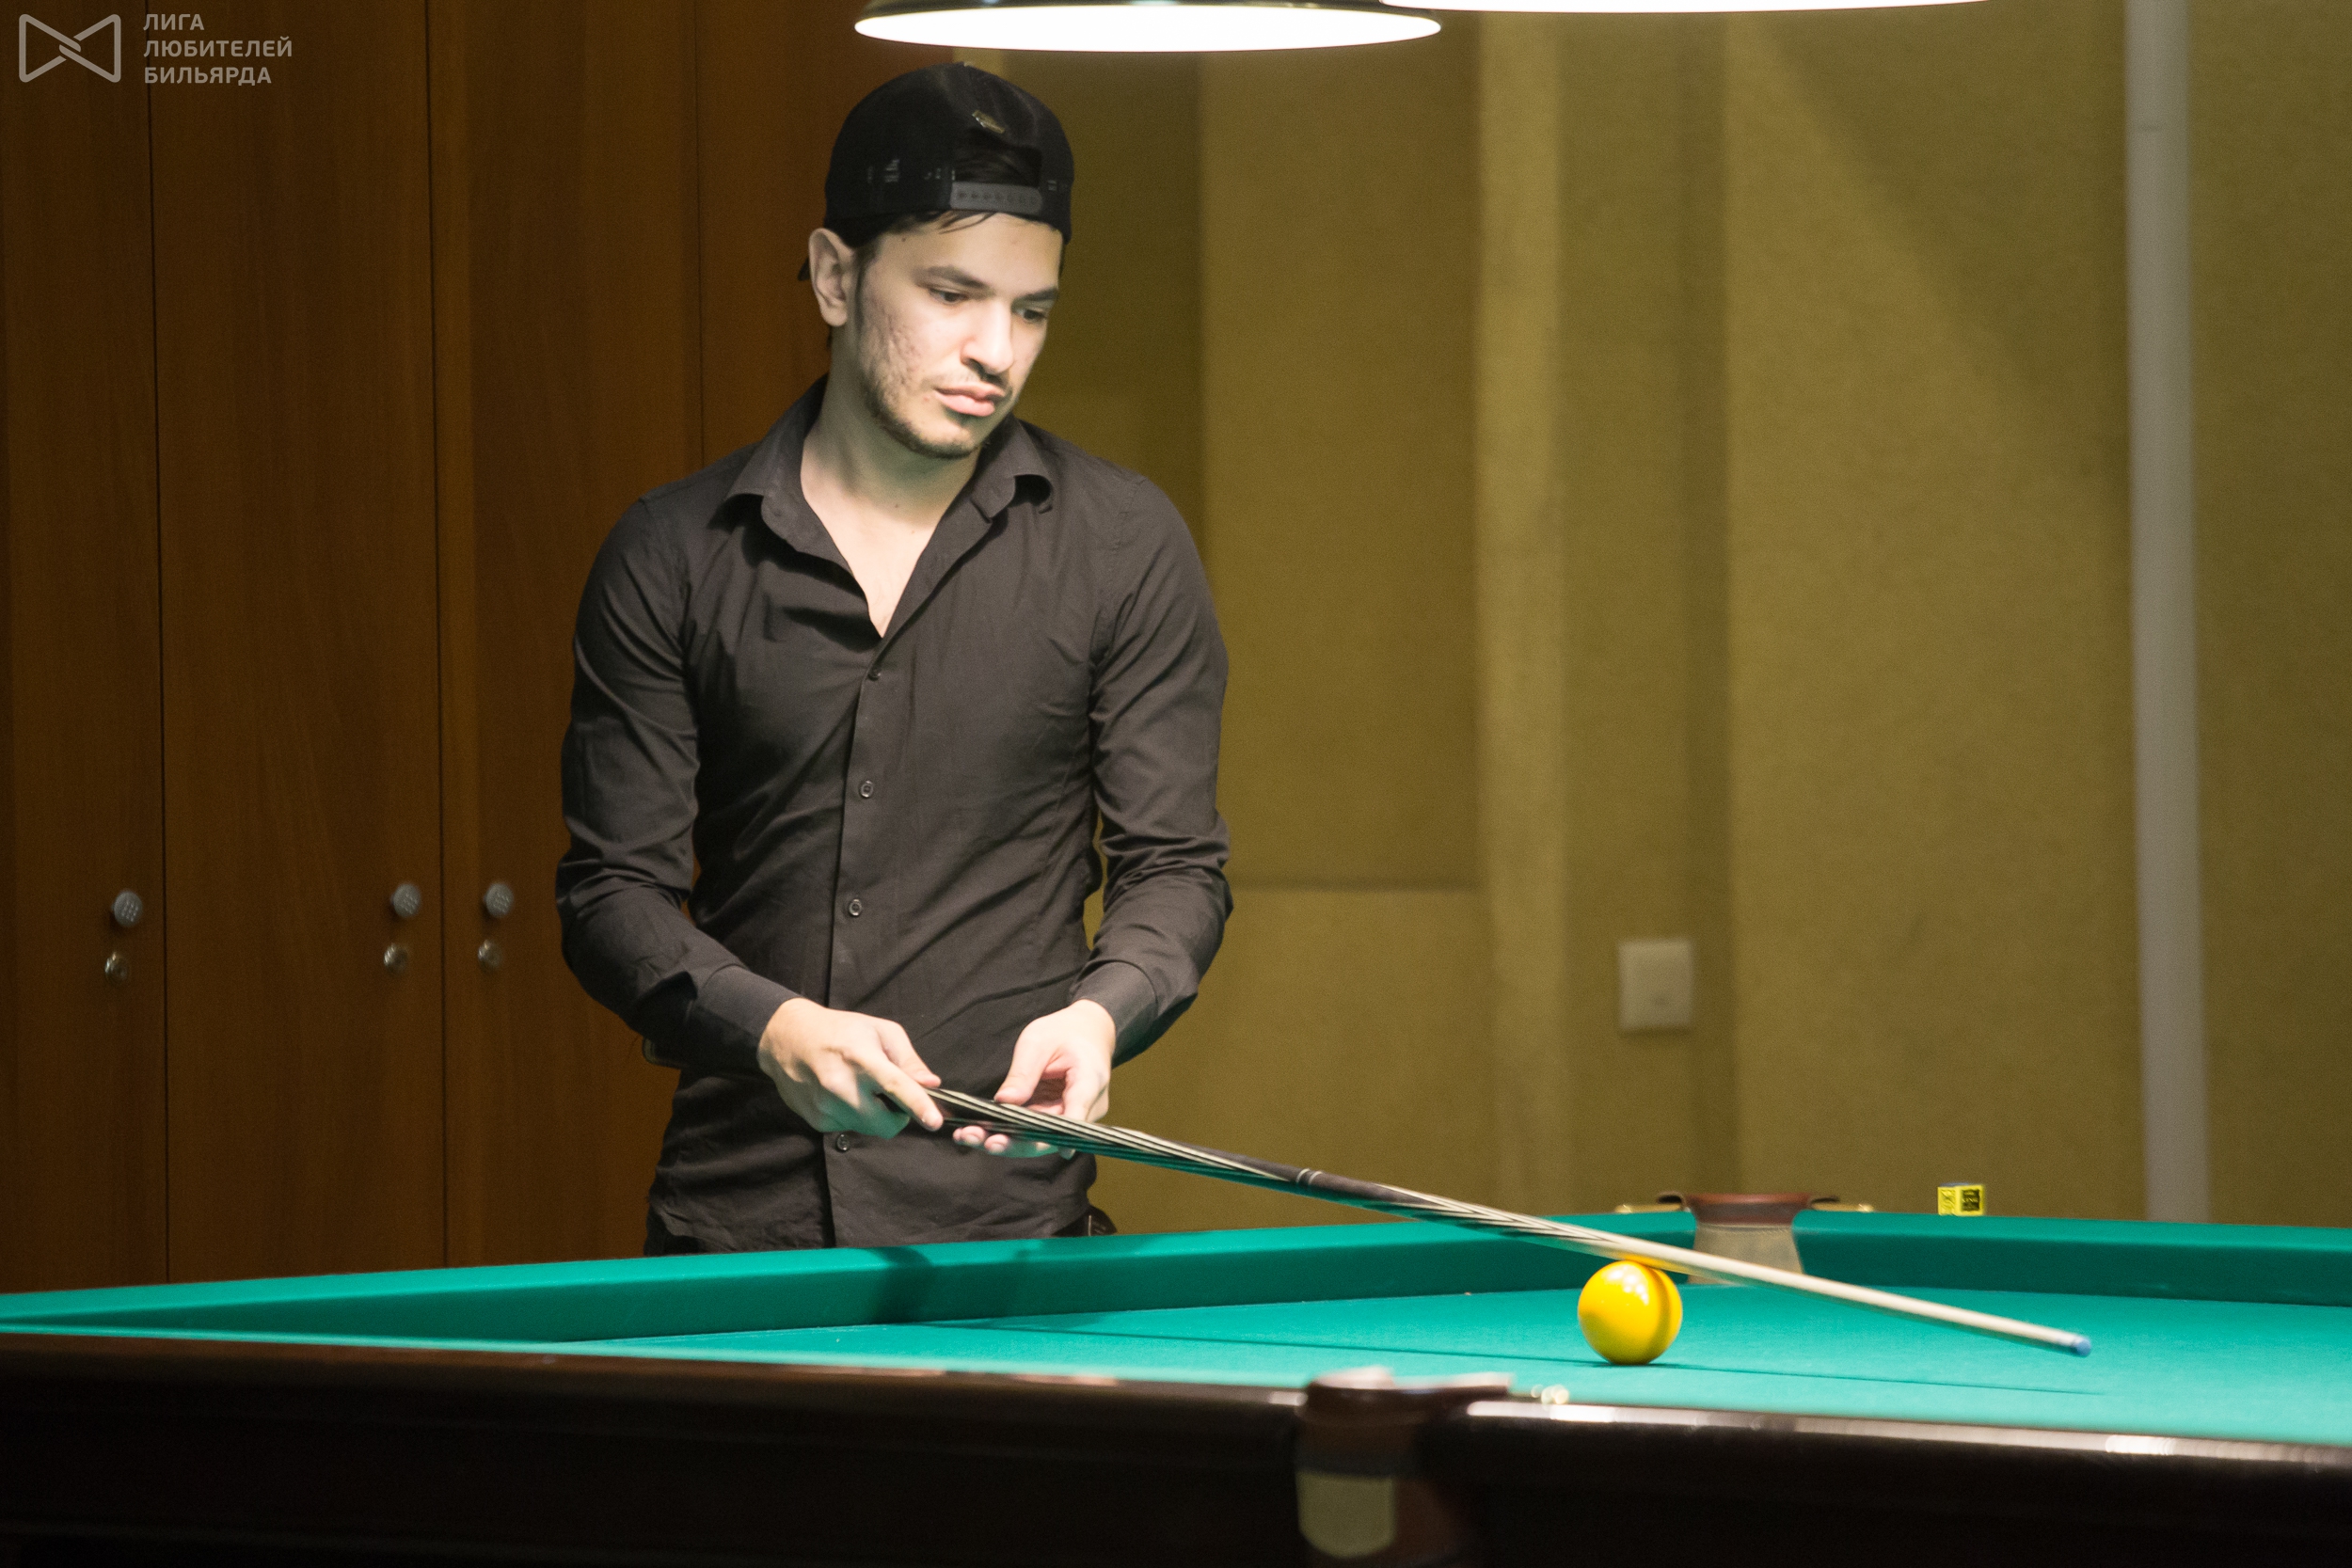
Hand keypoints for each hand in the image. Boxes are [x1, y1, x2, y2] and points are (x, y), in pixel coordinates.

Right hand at [756, 998, 942, 1136]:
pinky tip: (841, 1094)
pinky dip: (854, 1116)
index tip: (935, 1121)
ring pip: (868, 1128)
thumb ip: (908, 1060)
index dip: (918, 1105)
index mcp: (861, 1058)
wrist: (786, 1038)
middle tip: (891, 1097)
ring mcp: (826, 1107)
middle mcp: (841, 1086)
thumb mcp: (880, 1031)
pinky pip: (848, 1128)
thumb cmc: (840, 1030)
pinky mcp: (816, 1121)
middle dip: (897, 1117)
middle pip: (885, 1124)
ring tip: (859, 1088)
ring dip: (874, 1115)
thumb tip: (931, 1084)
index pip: (895, 1086)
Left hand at [954, 1000, 1114, 1157]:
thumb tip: (1003, 1102)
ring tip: (971, 1137)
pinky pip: (1037, 1131)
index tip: (1021, 1142)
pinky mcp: (1059, 1118)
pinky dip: (1012, 1132)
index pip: (1072, 1116)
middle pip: (1053, 1137)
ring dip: (1008, 1141)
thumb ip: (1023, 1073)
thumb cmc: (1064, 1031)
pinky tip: (981, 1132)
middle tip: (984, 1142)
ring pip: (1042, 1139)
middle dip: (1016, 1143)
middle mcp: (1088, 1107)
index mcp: (1089, 1081)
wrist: (1086, 1031)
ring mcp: (1074, 1116)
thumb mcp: (1038, 1042)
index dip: (1048, 1135)